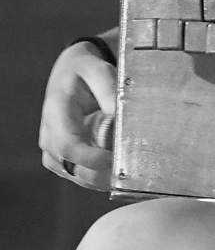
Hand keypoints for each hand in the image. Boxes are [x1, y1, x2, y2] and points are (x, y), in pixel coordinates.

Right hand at [39, 43, 116, 190]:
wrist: (67, 75)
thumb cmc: (85, 72)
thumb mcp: (99, 71)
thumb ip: (110, 93)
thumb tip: (120, 119)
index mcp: (56, 110)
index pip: (68, 144)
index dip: (91, 158)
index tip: (115, 159)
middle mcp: (49, 135)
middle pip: (72, 166)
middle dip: (102, 173)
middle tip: (130, 169)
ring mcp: (52, 150)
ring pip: (77, 176)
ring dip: (102, 178)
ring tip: (128, 169)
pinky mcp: (60, 160)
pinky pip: (79, 176)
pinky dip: (99, 178)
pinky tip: (118, 170)